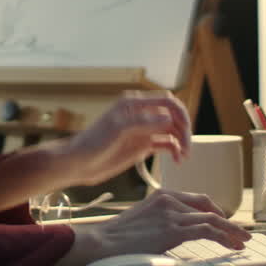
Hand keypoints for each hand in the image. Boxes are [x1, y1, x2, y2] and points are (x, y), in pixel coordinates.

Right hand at [54, 189, 249, 265]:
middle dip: (228, 220)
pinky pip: (207, 231)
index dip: (215, 210)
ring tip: (242, 241)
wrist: (103, 241)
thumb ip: (163, 219)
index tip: (224, 222)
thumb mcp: (144, 219)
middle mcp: (169, 199)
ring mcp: (172, 214)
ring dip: (231, 231)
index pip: (197, 199)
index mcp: (162, 194)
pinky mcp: (173, 229)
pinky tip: (231, 245)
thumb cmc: (118, 236)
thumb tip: (178, 231)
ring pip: (212, 219)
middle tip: (240, 232)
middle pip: (208, 207)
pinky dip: (223, 237)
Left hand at [58, 91, 190, 185]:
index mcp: (134, 104)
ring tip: (183, 157)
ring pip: (171, 131)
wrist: (78, 163)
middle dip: (183, 129)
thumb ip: (142, 123)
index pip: (166, 101)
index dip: (180, 113)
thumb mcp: (117, 130)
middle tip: (187, 148)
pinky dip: (174, 150)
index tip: (186, 129)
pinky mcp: (142, 145)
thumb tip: (168, 119)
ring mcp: (143, 130)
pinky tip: (177, 160)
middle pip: (173, 116)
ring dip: (181, 141)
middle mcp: (141, 115)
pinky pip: (165, 144)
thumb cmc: (92, 143)